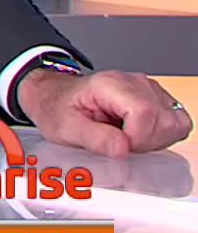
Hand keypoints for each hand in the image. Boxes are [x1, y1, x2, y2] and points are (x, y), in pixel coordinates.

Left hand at [17, 68, 190, 155]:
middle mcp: (135, 82)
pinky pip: (178, 123)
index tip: (117, 146)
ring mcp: (150, 89)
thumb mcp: (65, 127)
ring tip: (127, 137)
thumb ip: (94, 138)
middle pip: (165, 120)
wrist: (55, 97)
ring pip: (176, 123)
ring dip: (155, 140)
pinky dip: (162, 136)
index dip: (135, 138)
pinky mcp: (158, 99)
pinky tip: (139, 135)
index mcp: (111, 85)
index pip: (145, 113)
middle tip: (119, 142)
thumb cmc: (58, 108)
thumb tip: (122, 150)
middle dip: (145, 142)